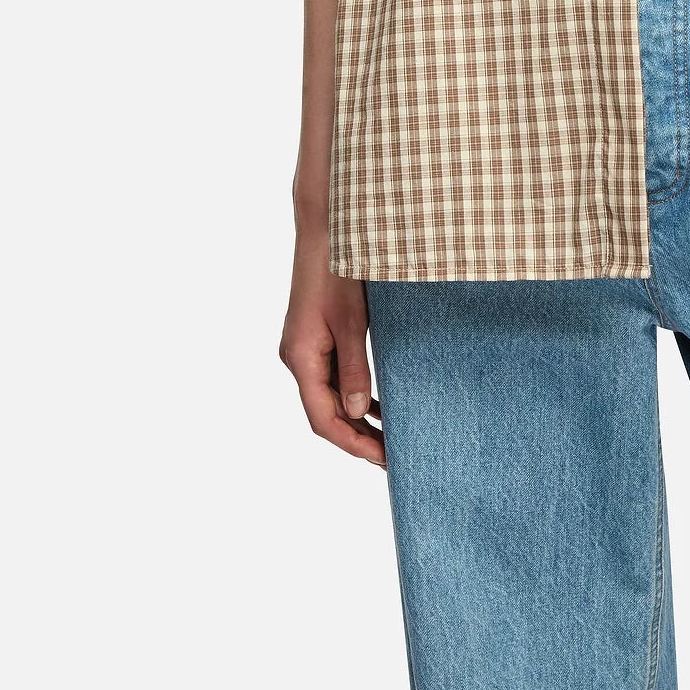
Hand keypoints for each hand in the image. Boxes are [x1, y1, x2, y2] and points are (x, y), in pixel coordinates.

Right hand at [279, 219, 386, 467]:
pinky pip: (332, 376)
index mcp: (301, 358)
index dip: (351, 443)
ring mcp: (305, 349)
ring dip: (356, 417)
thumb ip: (355, 369)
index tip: (381, 459)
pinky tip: (378, 404)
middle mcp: (298, 358)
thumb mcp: (352, 322)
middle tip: (392, 455)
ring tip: (389, 438)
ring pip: (329, 396)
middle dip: (356, 436)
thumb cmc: (338, 270)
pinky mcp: (315, 338)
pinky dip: (353, 393)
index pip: (322, 418)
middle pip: (324, 412)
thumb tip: (359, 412)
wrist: (325, 230)